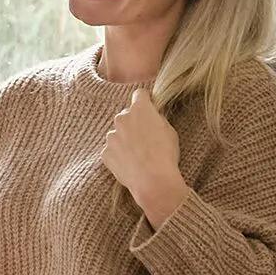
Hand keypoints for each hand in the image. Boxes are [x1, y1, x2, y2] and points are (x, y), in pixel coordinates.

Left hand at [99, 86, 189, 225]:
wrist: (153, 180)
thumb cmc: (165, 154)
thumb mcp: (169, 131)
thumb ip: (157, 119)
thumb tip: (152, 117)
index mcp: (140, 109)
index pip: (139, 94)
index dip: (145, 101)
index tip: (147, 107)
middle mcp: (122, 118)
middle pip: (126, 115)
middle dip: (134, 123)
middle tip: (146, 138)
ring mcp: (111, 136)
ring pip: (118, 133)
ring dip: (125, 140)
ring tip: (139, 155)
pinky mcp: (105, 152)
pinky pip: (112, 150)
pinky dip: (120, 155)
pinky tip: (131, 164)